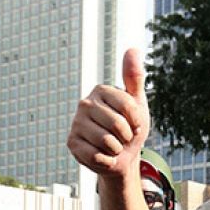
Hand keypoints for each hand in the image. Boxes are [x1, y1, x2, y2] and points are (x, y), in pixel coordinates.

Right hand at [67, 48, 149, 179]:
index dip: (137, 121)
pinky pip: (96, 156)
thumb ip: (134, 78)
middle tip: (122, 136)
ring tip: (113, 145)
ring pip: (107, 142)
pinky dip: (106, 160)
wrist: (121, 155)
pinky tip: (103, 155)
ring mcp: (76, 123)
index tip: (135, 124)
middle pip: (118, 125)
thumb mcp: (137, 102)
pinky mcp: (71, 143)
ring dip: (117, 149)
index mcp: (101, 90)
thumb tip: (132, 49)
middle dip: (127, 136)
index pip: (128, 106)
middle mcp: (85, 103)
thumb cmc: (130, 127)